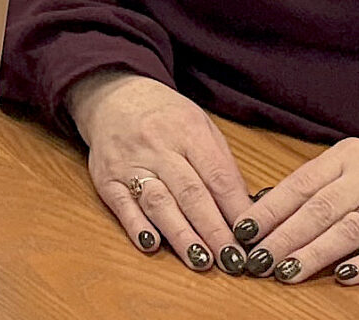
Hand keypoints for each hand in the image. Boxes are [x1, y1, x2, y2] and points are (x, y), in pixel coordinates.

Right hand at [66, 69, 252, 272]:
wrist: (113, 97)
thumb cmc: (165, 117)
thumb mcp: (200, 126)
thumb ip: (220, 165)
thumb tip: (243, 211)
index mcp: (188, 130)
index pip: (217, 175)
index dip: (235, 209)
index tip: (252, 238)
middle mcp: (158, 146)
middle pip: (191, 193)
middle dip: (214, 230)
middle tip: (232, 261)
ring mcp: (130, 163)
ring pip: (158, 202)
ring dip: (181, 235)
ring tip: (201, 261)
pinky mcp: (106, 179)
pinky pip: (122, 205)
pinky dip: (137, 226)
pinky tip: (152, 245)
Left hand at [228, 134, 358, 284]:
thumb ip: (323, 179)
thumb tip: (270, 204)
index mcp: (350, 156)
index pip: (300, 184)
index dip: (269, 210)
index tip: (241, 232)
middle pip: (317, 210)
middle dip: (281, 238)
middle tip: (254, 261)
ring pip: (347, 230)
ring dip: (313, 254)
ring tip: (285, 273)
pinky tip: (342, 277)